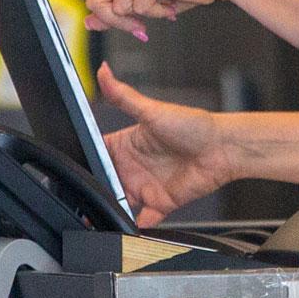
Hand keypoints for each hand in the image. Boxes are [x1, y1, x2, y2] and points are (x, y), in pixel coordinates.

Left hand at [43, 0, 227, 41]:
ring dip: (143, 16)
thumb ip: (116, 11)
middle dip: (118, 22)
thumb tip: (91, 22)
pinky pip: (139, 5)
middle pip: (96, 3)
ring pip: (119, 7)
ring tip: (162, 2)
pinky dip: (157, 11)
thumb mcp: (144, 3)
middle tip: (142, 24)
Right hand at [96, 71, 229, 217]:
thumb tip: (103, 72)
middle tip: (87, 195)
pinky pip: (144, 219)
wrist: (223, 148)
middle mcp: (134, 167)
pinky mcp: (161, 203)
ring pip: (120, 203)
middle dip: (96, 190)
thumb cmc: (193, 125)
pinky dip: (136, 225)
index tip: (75, 168)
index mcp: (128, 145)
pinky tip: (129, 225)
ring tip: (101, 213)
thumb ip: (123, 96)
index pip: (98, 155)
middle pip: (105, 182)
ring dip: (111, 208)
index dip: (86, 162)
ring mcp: (147, 186)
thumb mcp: (153, 110)